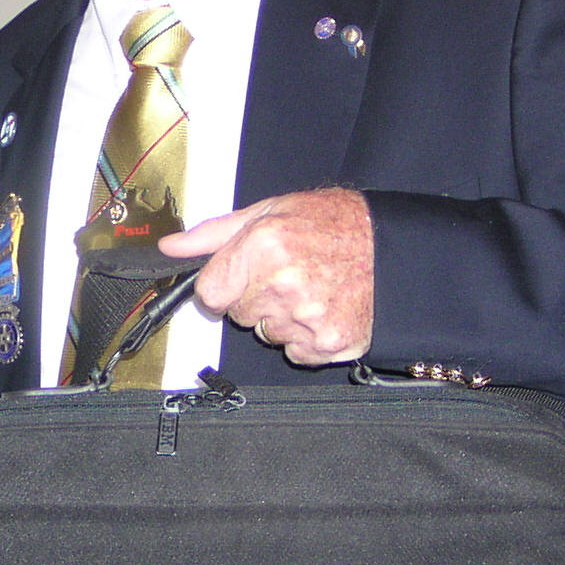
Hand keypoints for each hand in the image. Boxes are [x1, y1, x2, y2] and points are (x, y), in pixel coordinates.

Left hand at [159, 188, 373, 365]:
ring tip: (311, 288)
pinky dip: (306, 337)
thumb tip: (171, 247)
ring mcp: (308, 318)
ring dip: (281, 318)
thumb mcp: (268, 212)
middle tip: (287, 274)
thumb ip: (213, 235)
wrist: (393, 244)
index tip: (243, 274)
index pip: (209, 294)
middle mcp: (283, 285)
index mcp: (262, 248)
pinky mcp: (330, 343)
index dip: (224, 285)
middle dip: (255, 297)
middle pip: (238, 315)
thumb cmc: (330, 222)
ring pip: (267, 335)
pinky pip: (296, 352)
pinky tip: (325, 307)